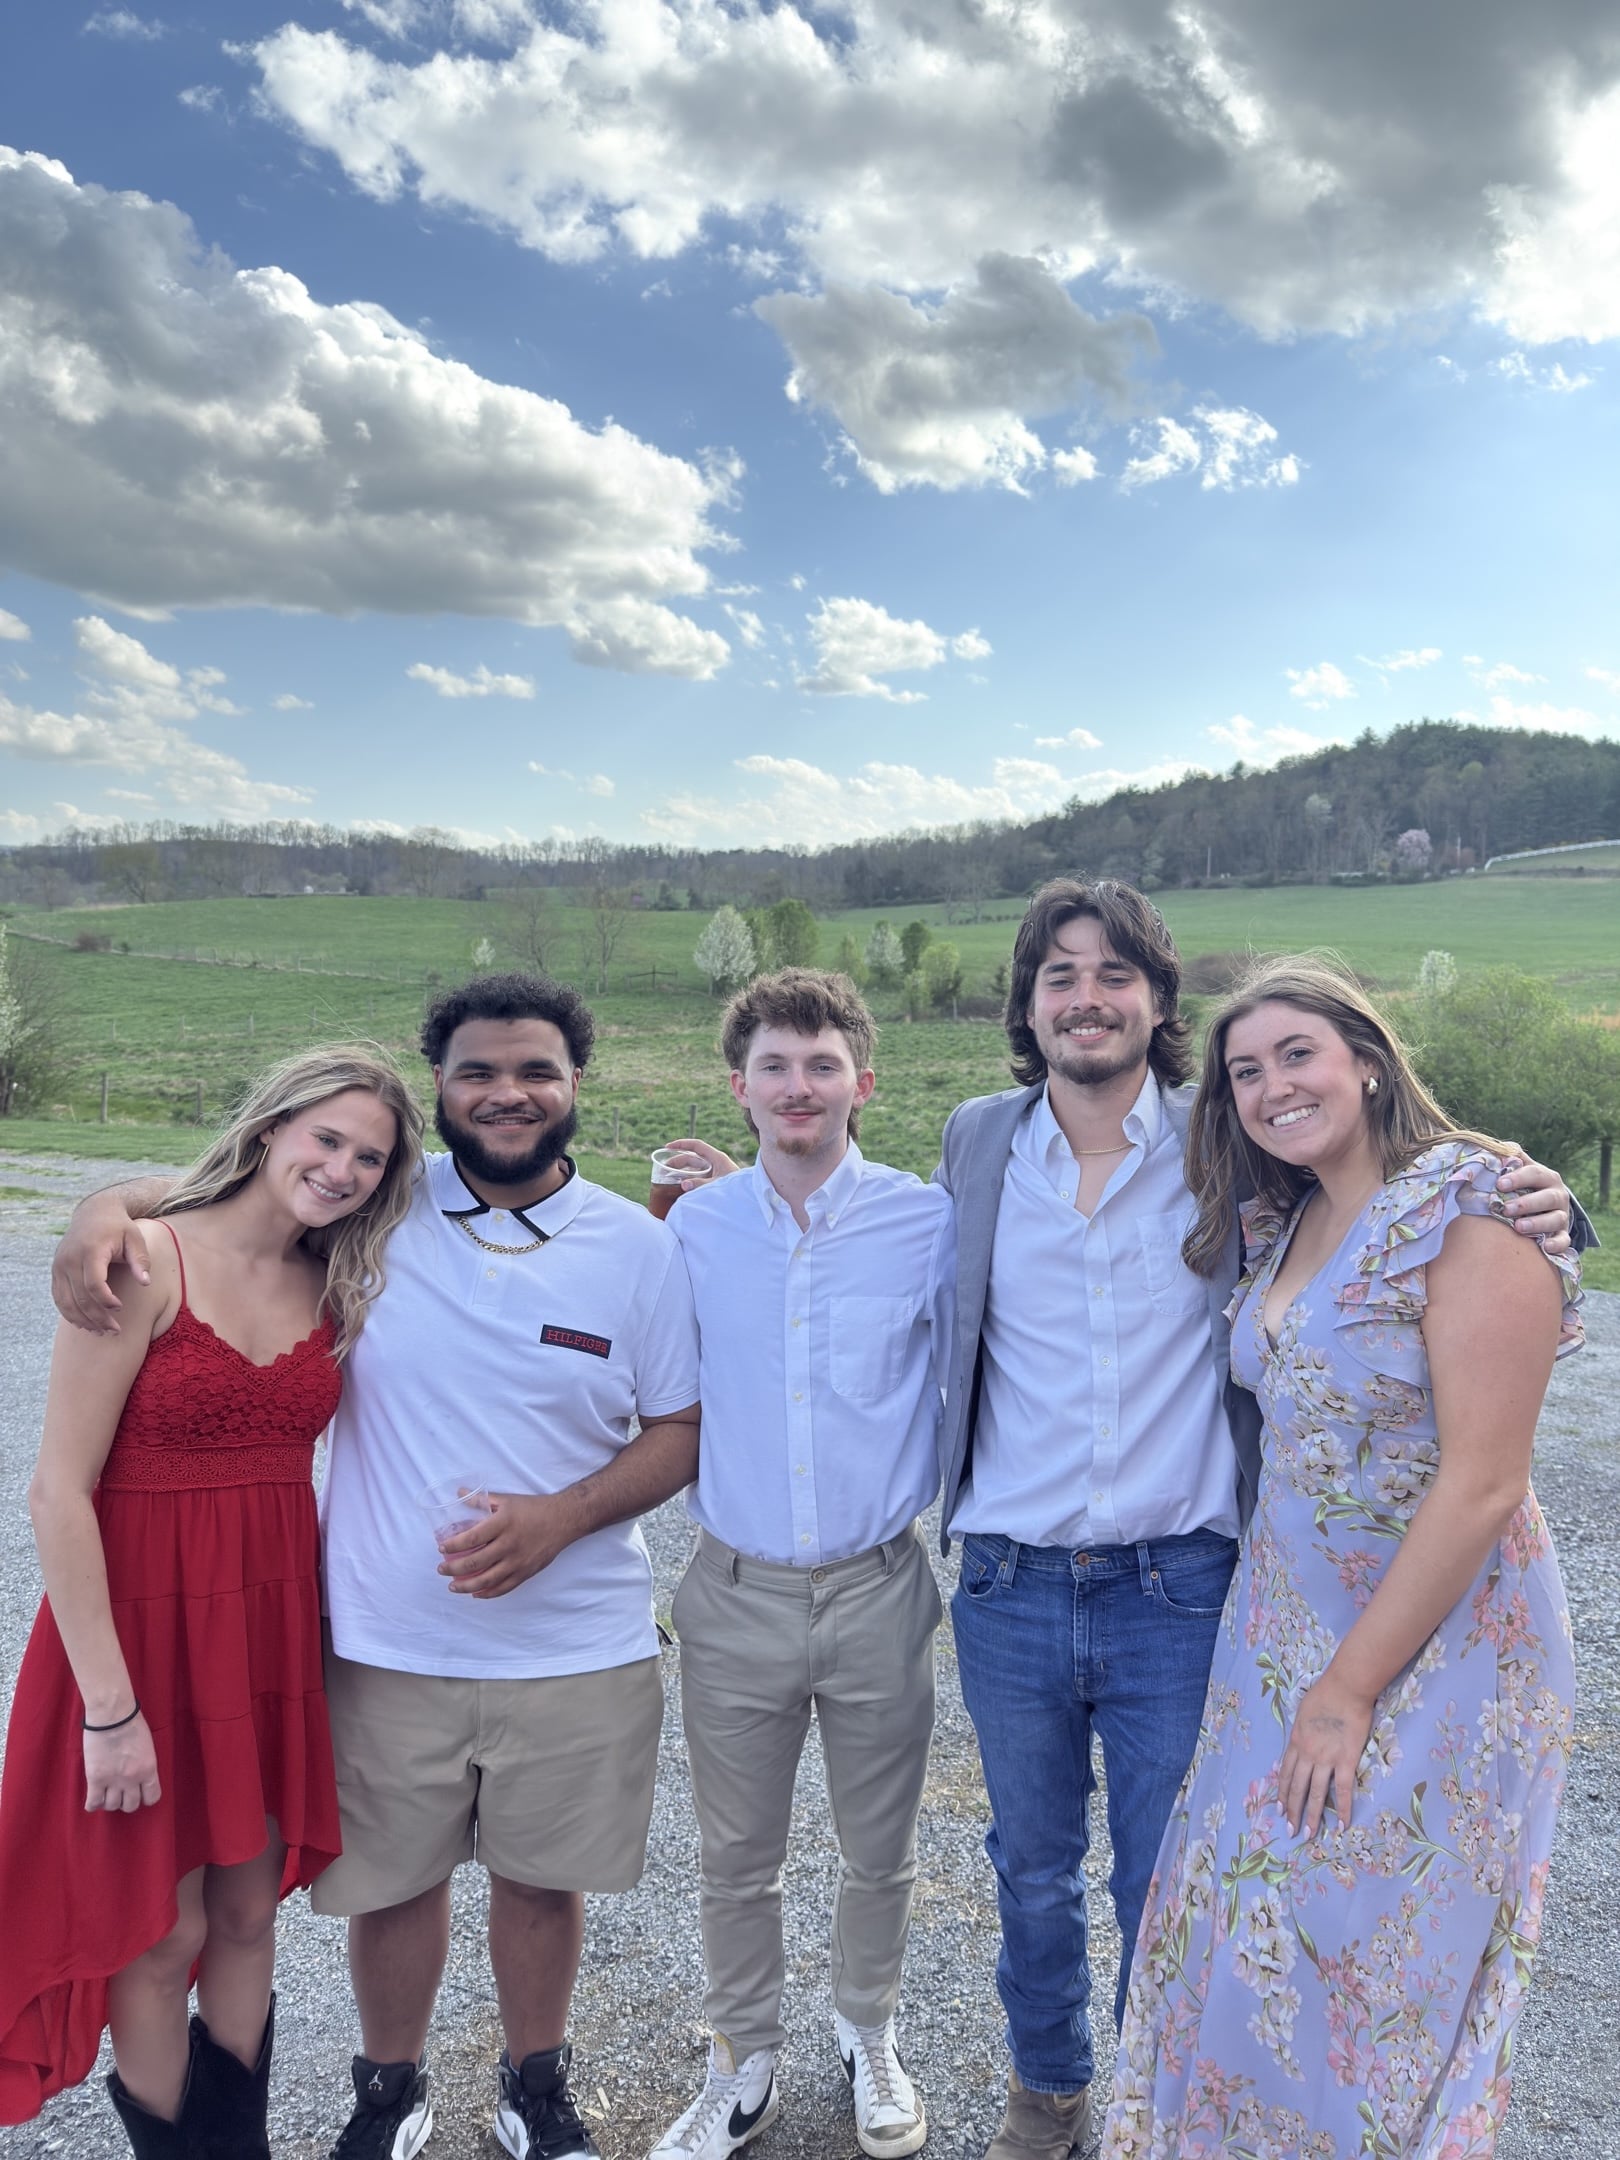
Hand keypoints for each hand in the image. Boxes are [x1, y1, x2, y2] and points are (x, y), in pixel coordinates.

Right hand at [53, 1209, 151, 1335]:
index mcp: (90, 1250)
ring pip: (66, 1302)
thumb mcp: (135, 1238)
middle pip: (80, 1297)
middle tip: (114, 1330)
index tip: (121, 1308)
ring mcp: (59, 1265)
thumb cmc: (119, 1227)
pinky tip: (85, 1323)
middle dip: (97, 1317)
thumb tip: (145, 1283)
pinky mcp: (56, 1271)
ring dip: (83, 1320)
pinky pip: (59, 1298)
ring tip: (101, 1332)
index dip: (106, 1300)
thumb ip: (140, 1260)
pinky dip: (70, 1313)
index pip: (93, 1283)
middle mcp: (70, 1259)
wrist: (94, 1212)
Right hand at [84, 1713, 161, 1812]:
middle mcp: (133, 1779)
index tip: (139, 1792)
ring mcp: (113, 1780)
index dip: (145, 1797)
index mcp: (149, 1769)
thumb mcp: (147, 1746)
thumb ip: (144, 1764)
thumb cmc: (131, 1723)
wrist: (112, 1715)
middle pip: (131, 1806)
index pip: (152, 1797)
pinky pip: (93, 1803)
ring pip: (112, 1806)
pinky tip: (93, 1799)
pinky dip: (92, 1805)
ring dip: (109, 1802)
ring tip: (106, 1793)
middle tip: (121, 1792)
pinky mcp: (95, 1778)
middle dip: (126, 1801)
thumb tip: (138, 1777)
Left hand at [437, 1492, 582, 1597]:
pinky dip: (488, 1593)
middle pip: (476, 1562)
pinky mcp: (526, 1572)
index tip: (442, 1548)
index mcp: (503, 1524)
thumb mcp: (507, 1500)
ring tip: (453, 1586)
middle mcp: (510, 1544)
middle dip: (453, 1569)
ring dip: (466, 1586)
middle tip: (441, 1569)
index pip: (471, 1538)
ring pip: (487, 1580)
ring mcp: (518, 1561)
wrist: (563, 1520)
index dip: (453, 1546)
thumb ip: (482, 1500)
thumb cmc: (534, 1508)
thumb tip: (459, 1493)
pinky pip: (504, 1588)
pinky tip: (476, 1593)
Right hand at [657, 1137, 739, 1186]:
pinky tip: (681, 1186)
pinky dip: (689, 1180)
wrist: (752, 1199)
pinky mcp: (715, 1182)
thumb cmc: (738, 1190)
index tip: (668, 1146)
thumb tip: (683, 1184)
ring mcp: (715, 1172)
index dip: (682, 1144)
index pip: (696, 1146)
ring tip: (669, 1177)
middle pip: (693, 1157)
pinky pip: (699, 1178)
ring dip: (682, 1172)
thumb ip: (700, 1184)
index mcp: (717, 1158)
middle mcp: (716, 1163)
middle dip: (678, 1161)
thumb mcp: (717, 1185)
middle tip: (664, 1168)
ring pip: (695, 1169)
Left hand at [1278, 1674, 1373, 1836]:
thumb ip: (1301, 1731)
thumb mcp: (1302, 1713)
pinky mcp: (1346, 1760)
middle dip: (1292, 1810)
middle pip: (1297, 1787)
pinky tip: (1343, 1825)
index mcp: (1295, 1742)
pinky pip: (1344, 1790)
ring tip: (1308, 1834)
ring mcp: (1326, 1759)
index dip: (1281, 1792)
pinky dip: (1344, 1809)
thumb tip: (1301, 1740)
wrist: (1345, 1688)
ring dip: (1312, 1816)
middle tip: (1289, 1829)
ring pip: (1316, 1793)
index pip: (1285, 1773)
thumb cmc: (1324, 1694)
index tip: (1278, 1808)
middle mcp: (1307, 1754)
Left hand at [1494, 1153, 1572, 1252]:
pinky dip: (1557, 1244)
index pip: (1534, 1173)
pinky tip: (1545, 1246)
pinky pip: (1564, 1240)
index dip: (1518, 1178)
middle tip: (1506, 1209)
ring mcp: (1561, 1215)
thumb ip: (1509, 1158)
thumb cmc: (1523, 1186)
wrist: (1542, 1207)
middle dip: (1526, 1203)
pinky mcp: (1562, 1234)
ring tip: (1518, 1227)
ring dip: (1538, 1223)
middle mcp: (1557, 1195)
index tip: (1499, 1184)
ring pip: (1555, 1219)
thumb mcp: (1519, 1170)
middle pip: (1547, 1197)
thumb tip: (1497, 1150)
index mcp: (1546, 1177)